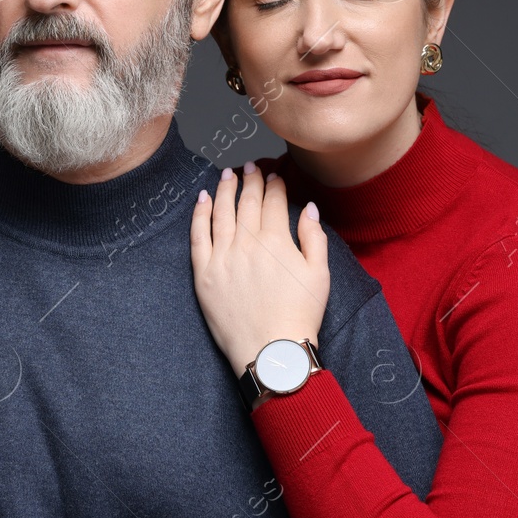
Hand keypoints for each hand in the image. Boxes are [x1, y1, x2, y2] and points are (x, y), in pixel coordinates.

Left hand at [189, 160, 328, 374]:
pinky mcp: (204, 274)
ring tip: (228, 173)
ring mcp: (223, 258)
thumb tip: (309, 208)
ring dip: (225, 189)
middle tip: (251, 166)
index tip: (274, 176)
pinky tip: (203, 198)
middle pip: (247, 201)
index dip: (274, 184)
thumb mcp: (319, 275)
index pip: (273, 201)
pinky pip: (198, 236)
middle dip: (250, 179)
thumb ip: (313, 237)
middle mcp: (247, 244)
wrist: (272, 351)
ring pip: (222, 212)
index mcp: (276, 241)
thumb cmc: (300, 315)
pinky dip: (200, 214)